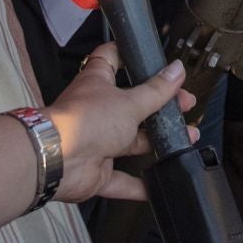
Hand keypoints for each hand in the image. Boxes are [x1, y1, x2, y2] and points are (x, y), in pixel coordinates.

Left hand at [45, 47, 197, 202]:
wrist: (57, 160)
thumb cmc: (82, 121)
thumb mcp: (130, 102)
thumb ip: (156, 90)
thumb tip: (176, 70)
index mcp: (99, 83)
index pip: (111, 59)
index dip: (130, 56)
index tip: (150, 57)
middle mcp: (97, 111)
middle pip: (131, 105)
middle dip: (158, 107)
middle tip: (183, 106)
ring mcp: (97, 141)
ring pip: (130, 142)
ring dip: (156, 142)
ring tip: (186, 139)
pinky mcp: (96, 170)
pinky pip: (121, 180)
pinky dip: (138, 185)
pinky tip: (156, 185)